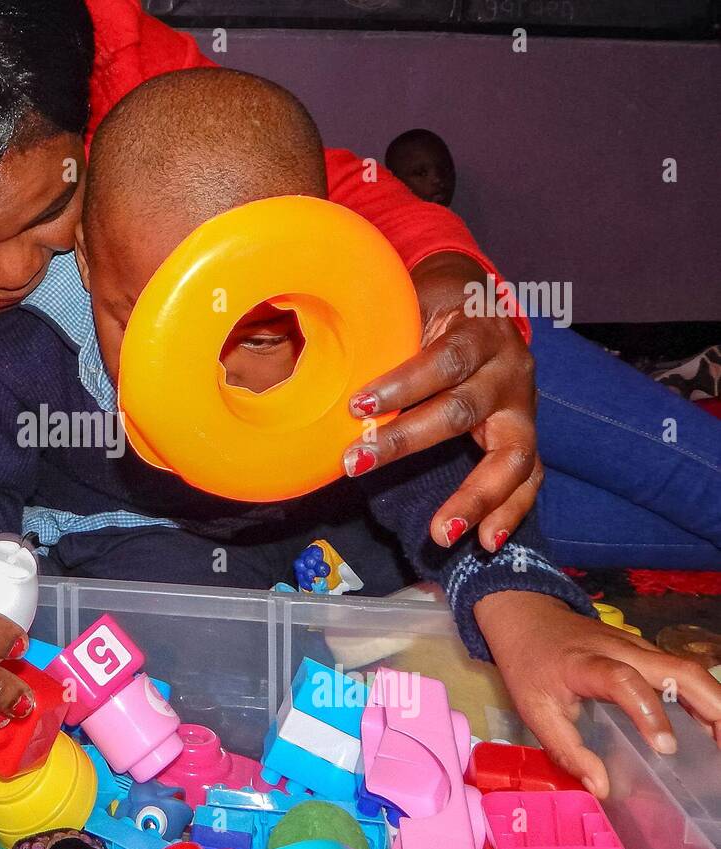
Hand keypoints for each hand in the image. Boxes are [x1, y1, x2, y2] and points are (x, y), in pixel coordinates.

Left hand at [343, 252, 540, 550]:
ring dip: (474, 496)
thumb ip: (384, 335)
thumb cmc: (434, 311)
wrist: (480, 304)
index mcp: (480, 332)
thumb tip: (323, 365)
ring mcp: (524, 407)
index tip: (357, 405)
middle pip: (463, 410)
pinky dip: (510, 512)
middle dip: (407, 442)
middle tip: (356, 465)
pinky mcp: (530, 436)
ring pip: (510, 456)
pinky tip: (485, 541)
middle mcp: (510, 370)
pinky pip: (530, 479)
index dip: (402, 384)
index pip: (444, 360)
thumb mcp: (412, 307)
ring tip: (442, 532)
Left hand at [477, 591, 720, 797]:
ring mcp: (639, 648)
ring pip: (688, 670)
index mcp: (587, 664)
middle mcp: (621, 650)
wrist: (528, 617)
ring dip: (714, 704)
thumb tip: (601, 787)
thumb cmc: (530, 664)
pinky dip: (702, 698)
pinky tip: (708, 729)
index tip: (665, 747)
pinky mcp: (647, 653)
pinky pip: (682, 673)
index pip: (624, 680)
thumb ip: (566, 749)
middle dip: (712, 707)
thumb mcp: (534, 709)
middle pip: (678, 670)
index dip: (649, 711)